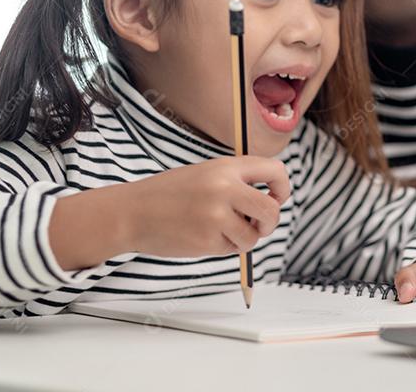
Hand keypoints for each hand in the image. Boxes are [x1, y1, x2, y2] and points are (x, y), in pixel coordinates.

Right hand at [122, 156, 290, 257]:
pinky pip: (231, 248)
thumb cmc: (171, 193)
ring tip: (223, 230)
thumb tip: (272, 199)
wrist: (133, 212)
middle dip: (270, 222)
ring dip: (245, 239)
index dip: (282, 187)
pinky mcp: (207, 240)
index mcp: (227, 166)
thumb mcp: (206, 173)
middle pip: (271, 210)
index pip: (275, 171)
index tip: (277, 198)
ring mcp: (216, 215)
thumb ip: (237, 181)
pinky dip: (224, 246)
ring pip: (253, 236)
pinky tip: (203, 236)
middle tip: (259, 225)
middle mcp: (225, 188)